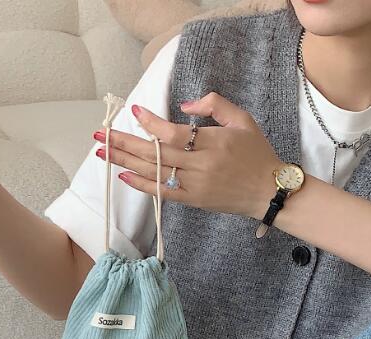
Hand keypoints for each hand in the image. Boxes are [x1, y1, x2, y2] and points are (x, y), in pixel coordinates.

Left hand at [94, 92, 279, 219]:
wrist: (269, 191)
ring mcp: (195, 185)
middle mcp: (201, 165)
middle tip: (101, 135)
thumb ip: (215, 105)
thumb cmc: (256, 154)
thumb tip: (184, 105)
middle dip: (125, 144)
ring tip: (103, 152)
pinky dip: (142, 185)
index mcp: (213, 142)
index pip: (174, 133)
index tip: (134, 111)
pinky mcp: (193, 201)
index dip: (151, 123)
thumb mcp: (243, 120)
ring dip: (125, 162)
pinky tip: (124, 175)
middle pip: (156, 153)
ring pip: (154, 172)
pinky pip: (163, 192)